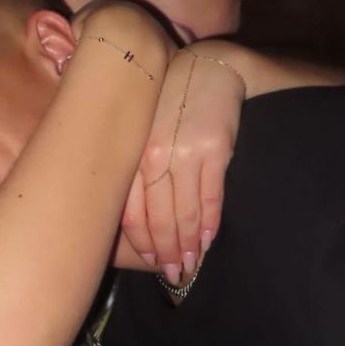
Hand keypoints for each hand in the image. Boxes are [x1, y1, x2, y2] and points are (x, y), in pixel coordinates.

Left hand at [121, 47, 244, 282]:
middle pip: (157, 218)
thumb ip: (135, 167)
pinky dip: (209, 225)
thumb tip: (130, 218)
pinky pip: (211, 198)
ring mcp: (184, 153)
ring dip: (187, 246)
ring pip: (184, 213)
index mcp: (131, 151)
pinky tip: (208, 243)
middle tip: (172, 276)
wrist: (211, 69)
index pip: (130, 212)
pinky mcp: (215, 151)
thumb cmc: (171, 103)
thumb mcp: (144, 129)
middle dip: (165, 253)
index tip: (150, 263)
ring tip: (190, 268)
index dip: (141, 244)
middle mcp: (153, 155)